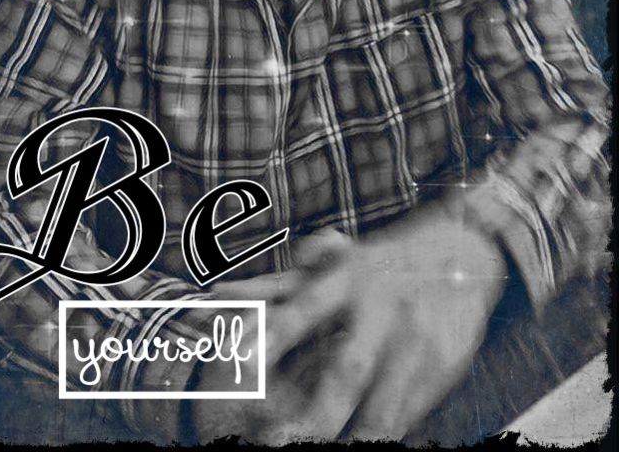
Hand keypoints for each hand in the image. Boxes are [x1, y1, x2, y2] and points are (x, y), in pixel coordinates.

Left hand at [195, 208, 506, 443]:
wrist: (464, 249)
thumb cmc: (384, 262)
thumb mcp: (340, 258)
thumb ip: (285, 283)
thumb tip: (217, 293)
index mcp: (349, 276)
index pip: (303, 309)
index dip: (272, 337)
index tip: (239, 365)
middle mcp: (382, 307)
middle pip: (347, 370)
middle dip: (314, 418)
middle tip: (276, 444)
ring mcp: (416, 339)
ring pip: (382, 406)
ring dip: (353, 442)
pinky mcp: (444, 364)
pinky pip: (410, 413)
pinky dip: (385, 437)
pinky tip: (364, 448)